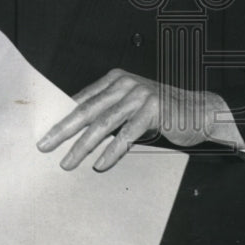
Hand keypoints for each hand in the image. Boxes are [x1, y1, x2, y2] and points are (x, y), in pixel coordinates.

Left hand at [36, 68, 244, 171]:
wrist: (199, 111)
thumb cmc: (162, 113)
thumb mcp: (132, 107)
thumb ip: (109, 112)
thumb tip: (76, 129)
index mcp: (116, 80)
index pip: (82, 99)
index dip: (62, 116)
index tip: (44, 133)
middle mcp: (126, 84)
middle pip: (87, 110)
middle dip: (63, 130)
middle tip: (44, 146)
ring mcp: (140, 95)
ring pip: (104, 123)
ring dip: (82, 146)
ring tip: (68, 162)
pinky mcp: (154, 110)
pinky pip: (127, 134)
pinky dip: (112, 151)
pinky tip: (99, 164)